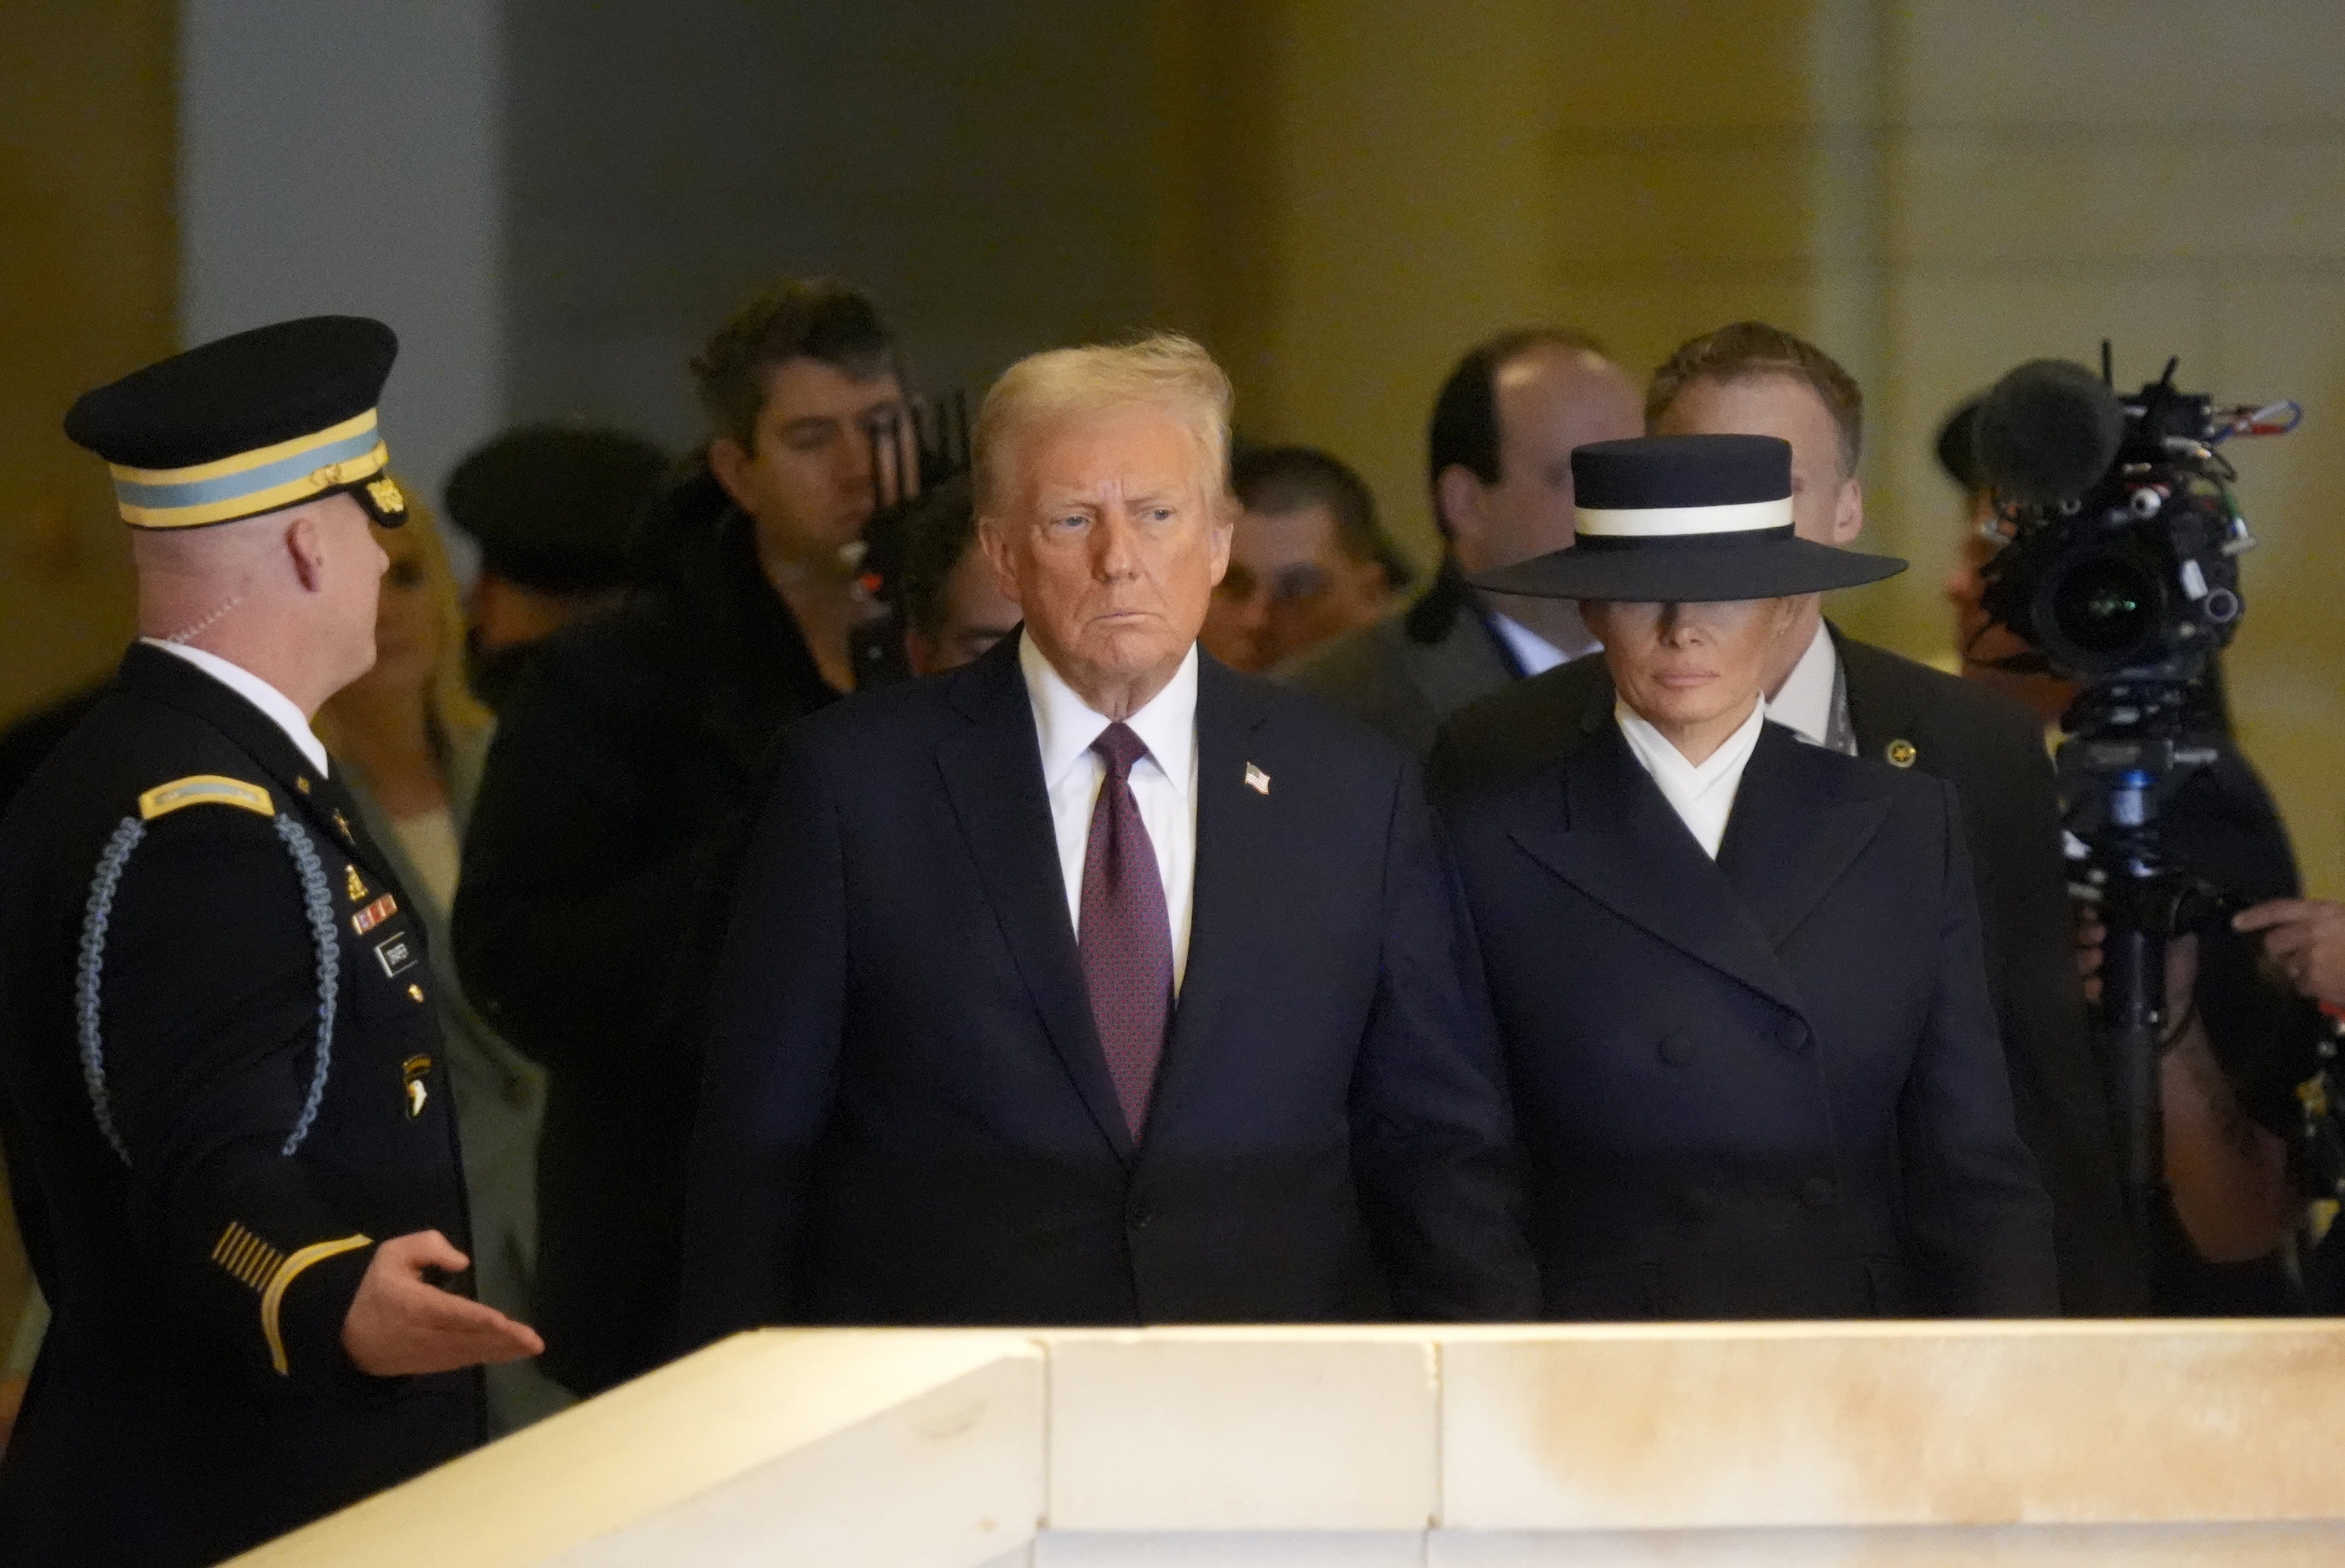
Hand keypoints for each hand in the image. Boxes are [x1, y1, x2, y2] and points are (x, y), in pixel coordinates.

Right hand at [341, 1230, 543, 1377]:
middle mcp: (423, 1333)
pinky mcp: (434, 1364)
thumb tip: (461, 1262)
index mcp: (412, 1304)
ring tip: (531, 1347)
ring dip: (502, 1352)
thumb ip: (427, 1247)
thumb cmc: (379, 1288)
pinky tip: (513, 1353)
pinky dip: (489, 1358)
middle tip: (533, 1342)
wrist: (351, 1337)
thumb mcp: (392, 1254)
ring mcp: (429, 1353)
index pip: (449, 1312)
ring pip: (470, 1353)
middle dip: (502, 1340)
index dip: (476, 1318)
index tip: (501, 1321)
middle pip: (467, 1337)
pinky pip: (465, 1361)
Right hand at [2073, 903, 2196, 1025]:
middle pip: (2077, 932)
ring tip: (2097, 959)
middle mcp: (2102, 945)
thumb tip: (2164, 893)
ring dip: (2081, 956)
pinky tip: (2097, 984)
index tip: (2094, 911)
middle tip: (2098, 933)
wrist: (2178, 1009)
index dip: (2089, 910)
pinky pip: (2079, 985)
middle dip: (2083, 930)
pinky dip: (2086, 983)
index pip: (2094, 912)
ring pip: (2074, 956)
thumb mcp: (2180, 938)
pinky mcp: (2093, 993)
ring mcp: (2095, 969)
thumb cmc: (2178, 969)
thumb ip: (2170, 917)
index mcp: (2120, 928)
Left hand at [2234, 897, 2344, 1006]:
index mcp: (2325, 913)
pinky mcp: (2316, 984)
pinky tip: (2328, 984)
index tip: (2237, 922)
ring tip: (2321, 969)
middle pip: (2274, 942)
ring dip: (2297, 969)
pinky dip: (2309, 987)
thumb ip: (2328, 921)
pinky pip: (2301, 986)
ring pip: (2287, 967)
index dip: (2256, 915)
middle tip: (2289, 954)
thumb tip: (2305, 926)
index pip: (2279, 909)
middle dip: (2277, 950)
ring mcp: (2312, 961)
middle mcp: (2311, 934)